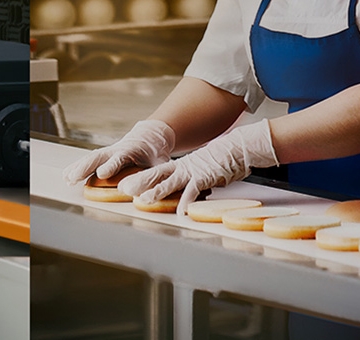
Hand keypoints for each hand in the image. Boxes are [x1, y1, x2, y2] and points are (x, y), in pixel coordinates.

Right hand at [62, 119, 175, 184]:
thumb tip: (146, 194)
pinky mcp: (103, 156)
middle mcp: (116, 150)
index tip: (101, 174)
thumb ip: (154, 177)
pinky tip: (67, 176)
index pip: (119, 158)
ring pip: (90, 158)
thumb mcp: (160, 165)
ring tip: (66, 179)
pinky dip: (77, 167)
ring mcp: (107, 152)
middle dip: (85, 167)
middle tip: (74, 177)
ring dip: (78, 168)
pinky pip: (88, 161)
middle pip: (98, 157)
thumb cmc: (156, 154)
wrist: (149, 137)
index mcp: (130, 151)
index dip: (110, 166)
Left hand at [118, 119, 277, 214]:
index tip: (124, 184)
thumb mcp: (200, 169)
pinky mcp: (205, 177)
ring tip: (144, 200)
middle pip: (156, 174)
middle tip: (122, 189)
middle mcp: (182, 168)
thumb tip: (183, 190)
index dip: (139, 178)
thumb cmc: (221, 160)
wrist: (237, 148)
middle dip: (139, 182)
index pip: (156, 172)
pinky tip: (181, 211)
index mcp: (180, 166)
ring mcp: (192, 172)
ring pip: (170, 182)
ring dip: (157, 192)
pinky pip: (193, 191)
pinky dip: (187, 201)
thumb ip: (189, 179)